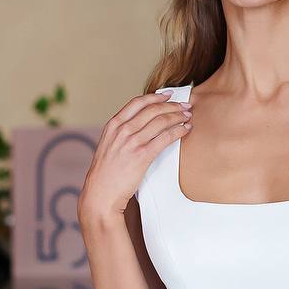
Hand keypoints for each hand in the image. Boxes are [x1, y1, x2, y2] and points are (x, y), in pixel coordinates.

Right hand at [79, 90, 192, 222]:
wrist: (101, 193)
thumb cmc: (106, 174)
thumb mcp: (109, 146)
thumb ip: (121, 134)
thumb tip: (138, 125)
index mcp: (113, 125)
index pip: (137, 103)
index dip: (155, 97)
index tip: (168, 95)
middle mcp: (122, 130)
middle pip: (152, 110)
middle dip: (172, 105)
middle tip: (185, 105)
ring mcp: (132, 142)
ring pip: (161, 121)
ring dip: (178, 116)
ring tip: (188, 116)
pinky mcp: (142, 155)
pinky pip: (165, 137)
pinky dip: (178, 130)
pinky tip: (185, 129)